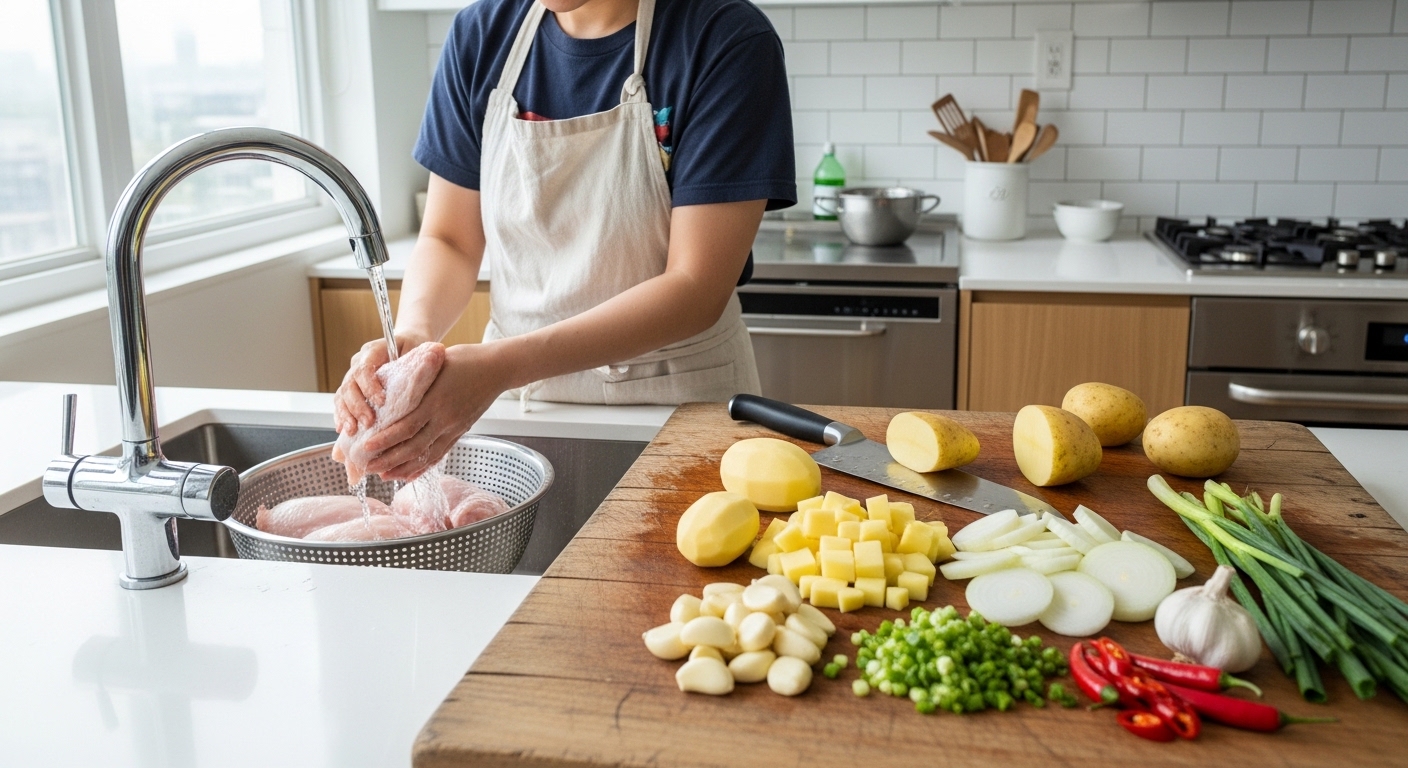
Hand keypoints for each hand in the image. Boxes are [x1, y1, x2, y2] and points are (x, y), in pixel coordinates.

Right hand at [332, 336, 422, 436]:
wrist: (407, 344)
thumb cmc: (415, 348)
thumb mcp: (417, 351)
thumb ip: (416, 361)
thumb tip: (429, 367)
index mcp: (373, 350)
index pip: (364, 368)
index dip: (370, 386)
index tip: (381, 402)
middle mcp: (359, 362)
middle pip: (349, 384)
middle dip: (357, 405)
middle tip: (368, 422)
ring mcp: (353, 375)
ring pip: (342, 395)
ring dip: (346, 414)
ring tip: (352, 431)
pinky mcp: (352, 389)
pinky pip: (341, 403)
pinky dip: (342, 416)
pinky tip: (343, 430)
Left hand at [358, 343, 511, 481]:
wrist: (496, 369)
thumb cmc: (464, 360)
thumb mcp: (435, 364)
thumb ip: (414, 378)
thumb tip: (386, 389)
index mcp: (435, 400)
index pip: (406, 426)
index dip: (384, 439)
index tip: (365, 447)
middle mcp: (445, 418)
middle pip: (413, 446)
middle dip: (388, 459)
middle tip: (368, 467)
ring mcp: (454, 427)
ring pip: (426, 455)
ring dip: (403, 468)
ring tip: (384, 475)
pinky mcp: (460, 431)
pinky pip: (440, 454)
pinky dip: (423, 466)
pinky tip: (409, 473)